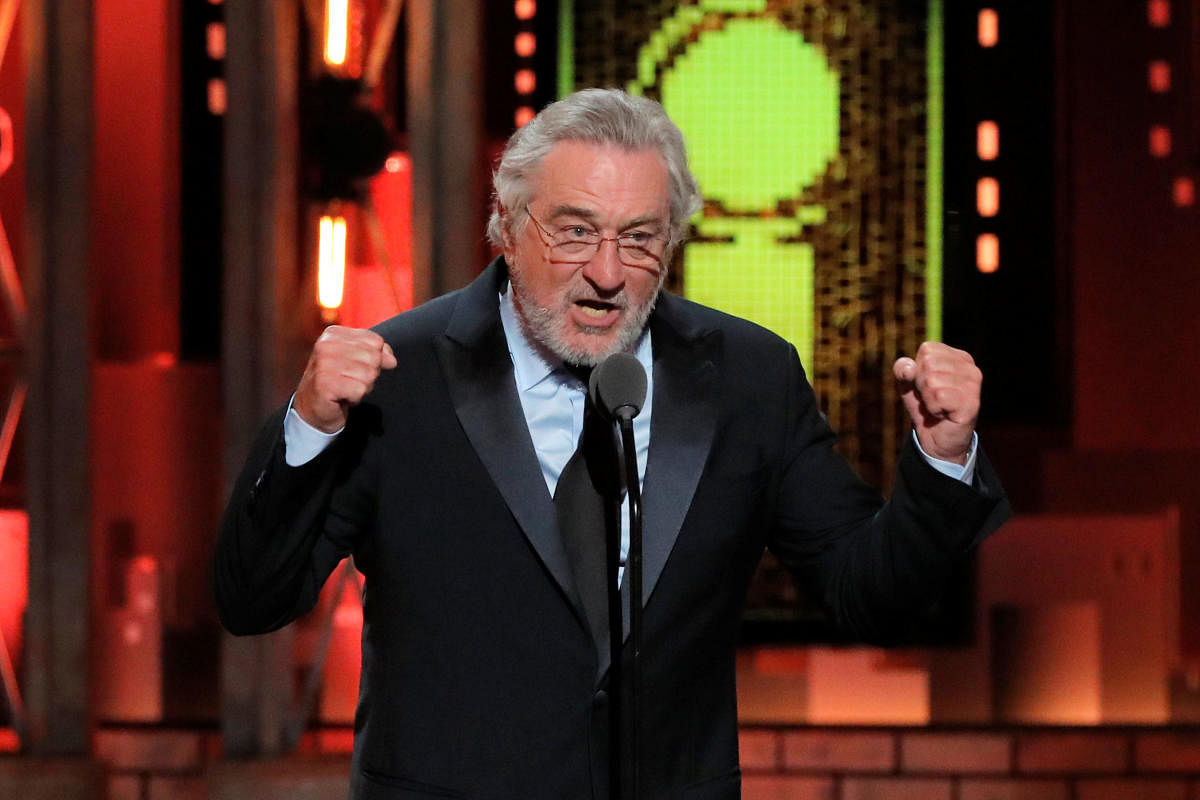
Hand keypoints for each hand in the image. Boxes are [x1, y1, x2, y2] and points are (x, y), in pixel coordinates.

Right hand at [293, 326, 396, 432]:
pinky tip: (341, 398)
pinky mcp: (325, 383)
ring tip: (345, 389)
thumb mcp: (356, 361)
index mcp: (334, 334)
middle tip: (349, 381)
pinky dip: (355, 398)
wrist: (312, 410)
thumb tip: (392, 361)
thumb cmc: (337, 383)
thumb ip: (377, 354)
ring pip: (369, 375)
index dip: (374, 359)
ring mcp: (324, 364)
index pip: (376, 341)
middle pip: (374, 358)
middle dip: (368, 375)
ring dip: (362, 388)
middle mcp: (326, 345)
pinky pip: (360, 390)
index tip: (355, 368)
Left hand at [892, 342, 980, 464]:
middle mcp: (970, 368)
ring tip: (938, 407)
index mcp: (958, 357)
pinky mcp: (971, 403)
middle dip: (922, 385)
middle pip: (928, 364)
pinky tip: (943, 414)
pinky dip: (934, 408)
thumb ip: (903, 370)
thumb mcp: (908, 384)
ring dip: (928, 398)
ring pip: (932, 381)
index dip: (918, 370)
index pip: (927, 349)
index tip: (927, 385)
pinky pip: (939, 397)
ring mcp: (974, 386)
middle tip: (932, 399)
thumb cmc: (925, 407)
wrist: (937, 439)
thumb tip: (908, 367)